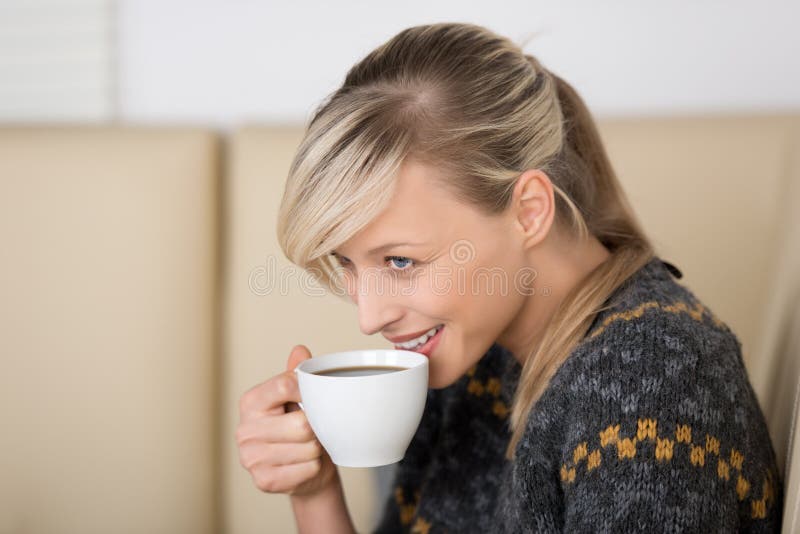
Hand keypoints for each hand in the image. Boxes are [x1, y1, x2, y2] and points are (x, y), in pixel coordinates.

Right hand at [236, 345, 338, 497]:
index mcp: (250, 402)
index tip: (317, 396)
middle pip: (301, 423)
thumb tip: (300, 350)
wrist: (303, 471)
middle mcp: (244, 430)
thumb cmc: (299, 429)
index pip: (284, 385)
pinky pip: (308, 468)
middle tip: (315, 428)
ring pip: (308, 448)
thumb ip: (296, 375)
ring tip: (310, 446)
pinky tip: (305, 464)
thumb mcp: (297, 398)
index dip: (309, 389)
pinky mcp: (264, 481)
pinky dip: (315, 467)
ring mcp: (251, 458)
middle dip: (317, 427)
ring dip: (317, 448)